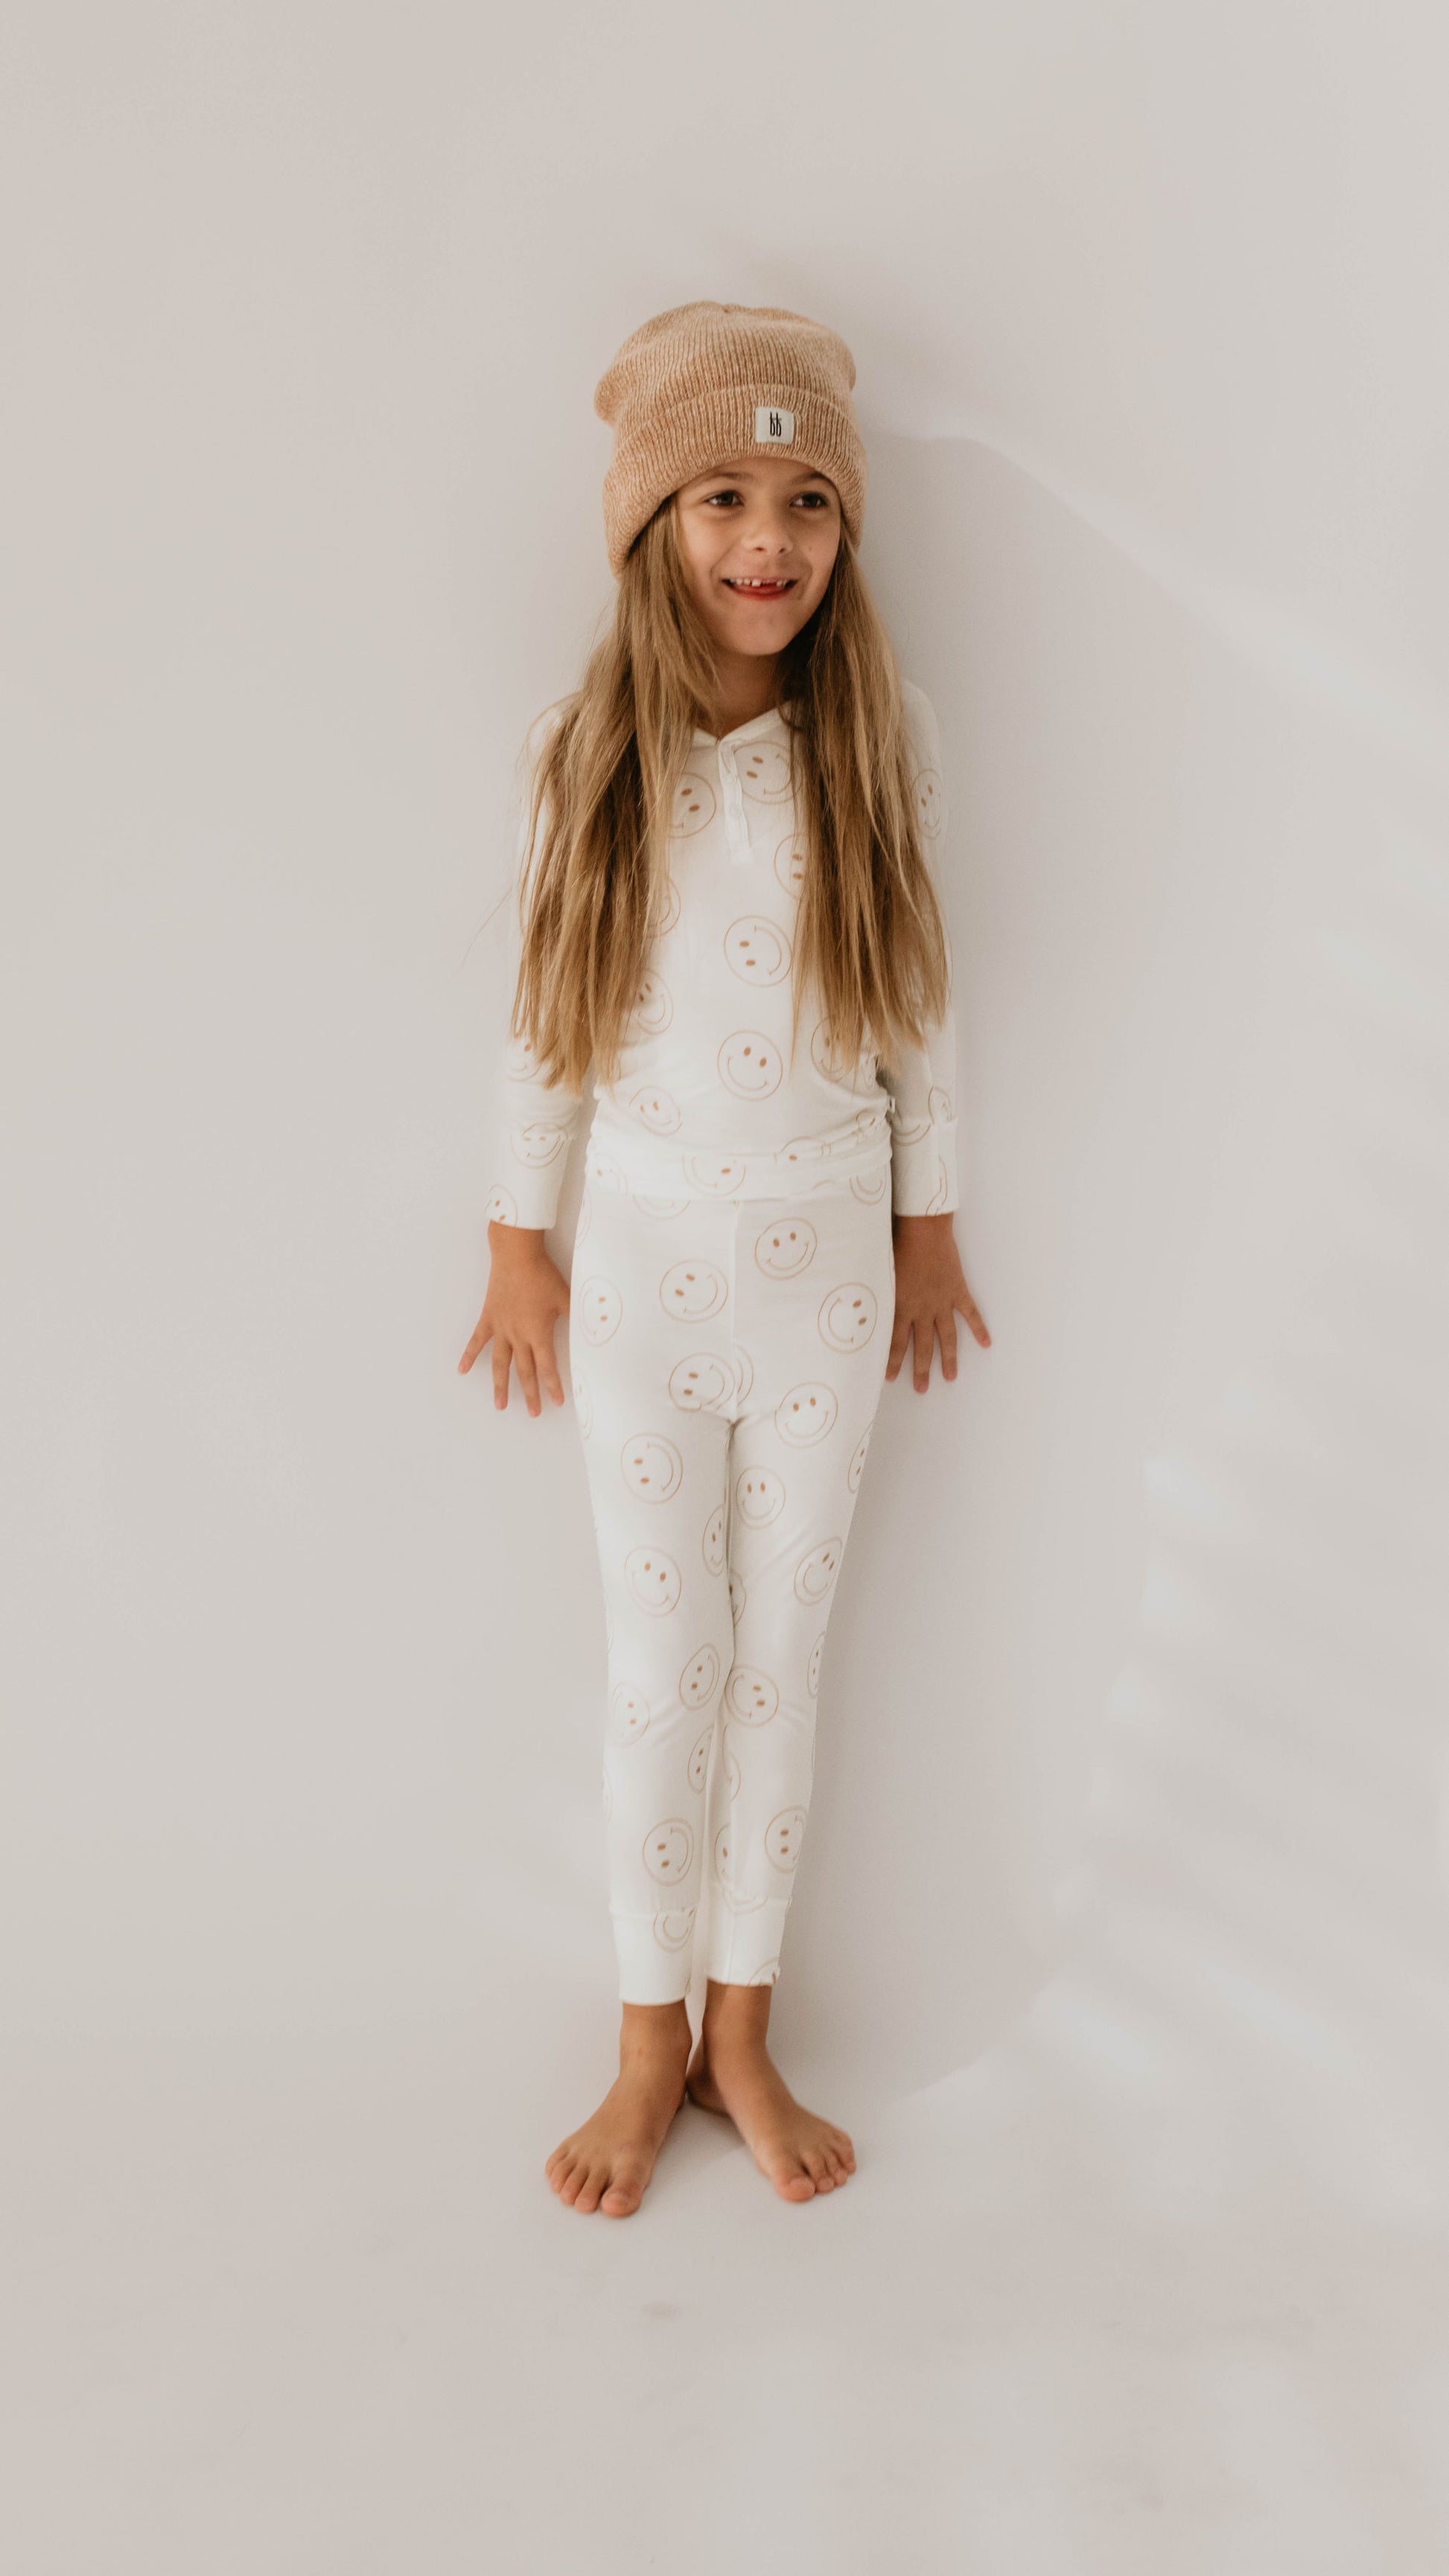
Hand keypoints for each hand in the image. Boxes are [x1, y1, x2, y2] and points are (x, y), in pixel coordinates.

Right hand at [458, 1221, 570, 1416]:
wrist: (516, 1255)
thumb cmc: (543, 1275)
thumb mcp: (567, 1297)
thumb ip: (578, 1317)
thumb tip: (595, 1329)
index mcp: (538, 1333)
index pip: (547, 1367)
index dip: (553, 1386)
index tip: (557, 1402)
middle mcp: (518, 1335)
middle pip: (524, 1371)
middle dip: (530, 1394)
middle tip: (534, 1413)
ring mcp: (500, 1328)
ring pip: (499, 1363)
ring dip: (500, 1385)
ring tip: (500, 1405)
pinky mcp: (488, 1318)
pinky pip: (476, 1341)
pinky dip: (468, 1355)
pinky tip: (462, 1370)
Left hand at [886, 1212, 990, 1392]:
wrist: (923, 1230)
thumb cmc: (896, 1246)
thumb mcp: (878, 1273)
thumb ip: (874, 1294)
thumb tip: (859, 1307)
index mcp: (901, 1307)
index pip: (895, 1342)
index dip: (893, 1361)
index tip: (889, 1378)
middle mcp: (922, 1310)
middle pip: (922, 1346)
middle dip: (921, 1370)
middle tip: (921, 1389)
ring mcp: (942, 1302)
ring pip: (947, 1337)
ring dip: (948, 1358)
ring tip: (950, 1377)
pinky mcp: (958, 1290)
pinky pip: (971, 1314)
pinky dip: (979, 1328)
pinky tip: (986, 1344)